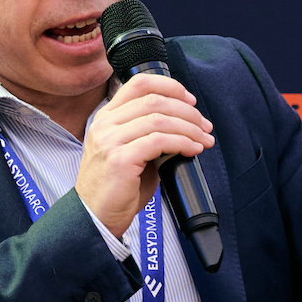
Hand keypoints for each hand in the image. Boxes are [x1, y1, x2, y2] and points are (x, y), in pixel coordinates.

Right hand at [74, 73, 214, 238]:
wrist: (96, 217)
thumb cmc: (116, 189)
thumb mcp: (131, 153)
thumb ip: (150, 135)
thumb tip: (184, 128)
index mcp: (106, 118)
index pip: (139, 83)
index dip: (170, 87)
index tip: (190, 101)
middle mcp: (105, 124)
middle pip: (154, 100)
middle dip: (187, 112)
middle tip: (205, 126)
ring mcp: (110, 141)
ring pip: (159, 119)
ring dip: (189, 128)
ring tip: (203, 139)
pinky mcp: (119, 159)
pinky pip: (159, 141)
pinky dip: (182, 142)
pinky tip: (193, 149)